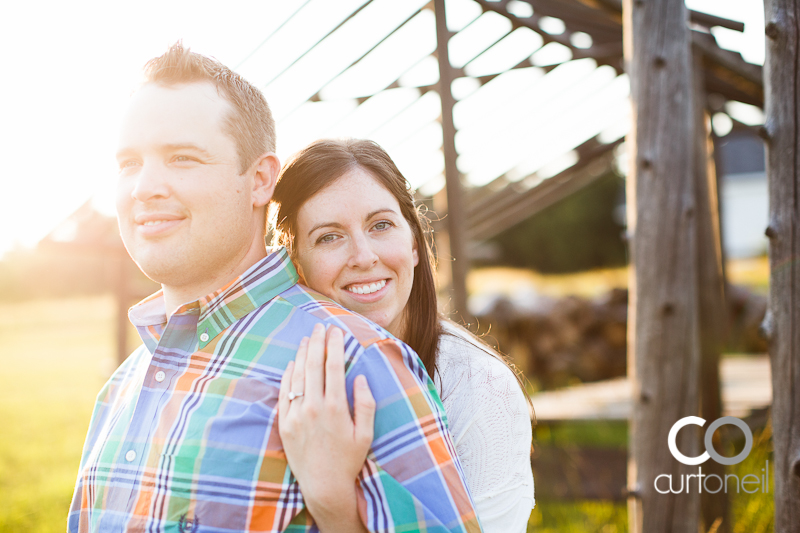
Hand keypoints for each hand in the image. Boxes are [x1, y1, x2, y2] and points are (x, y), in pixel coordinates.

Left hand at [278, 323, 374, 530]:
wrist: (324, 486)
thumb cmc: (349, 460)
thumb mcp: (366, 434)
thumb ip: (365, 404)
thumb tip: (360, 378)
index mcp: (335, 407)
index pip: (334, 367)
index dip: (335, 345)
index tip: (337, 331)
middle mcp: (313, 407)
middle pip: (314, 365)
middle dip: (318, 342)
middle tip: (320, 327)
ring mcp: (296, 415)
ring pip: (298, 375)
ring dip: (303, 354)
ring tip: (307, 339)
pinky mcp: (284, 423)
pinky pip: (284, 393)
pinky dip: (288, 375)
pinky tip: (293, 363)